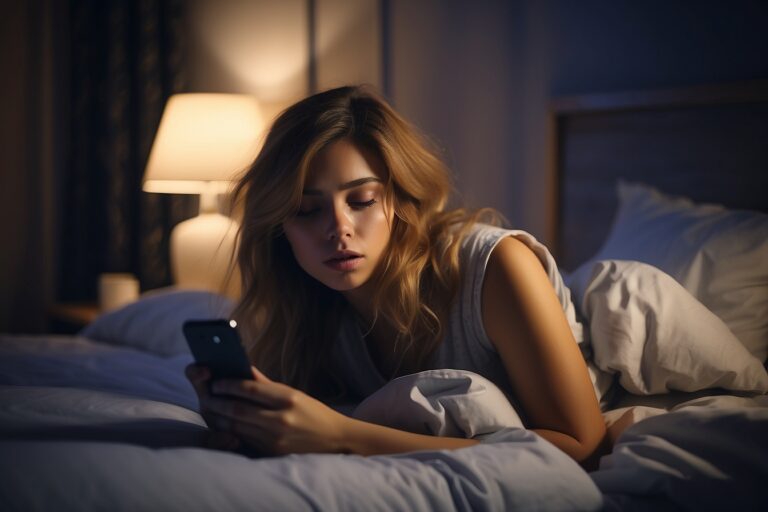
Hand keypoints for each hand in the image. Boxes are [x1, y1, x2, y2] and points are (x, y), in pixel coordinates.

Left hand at [186, 364, 350, 455]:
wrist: (334, 439)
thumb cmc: (313, 412)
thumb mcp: (293, 393)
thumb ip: (265, 383)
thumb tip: (242, 368)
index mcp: (288, 398)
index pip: (250, 389)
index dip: (228, 385)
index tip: (216, 382)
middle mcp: (281, 419)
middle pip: (238, 410)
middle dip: (217, 402)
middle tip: (205, 395)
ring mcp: (275, 438)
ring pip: (236, 427)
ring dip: (219, 418)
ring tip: (210, 408)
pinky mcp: (271, 452)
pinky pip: (244, 439)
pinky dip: (230, 431)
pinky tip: (223, 424)